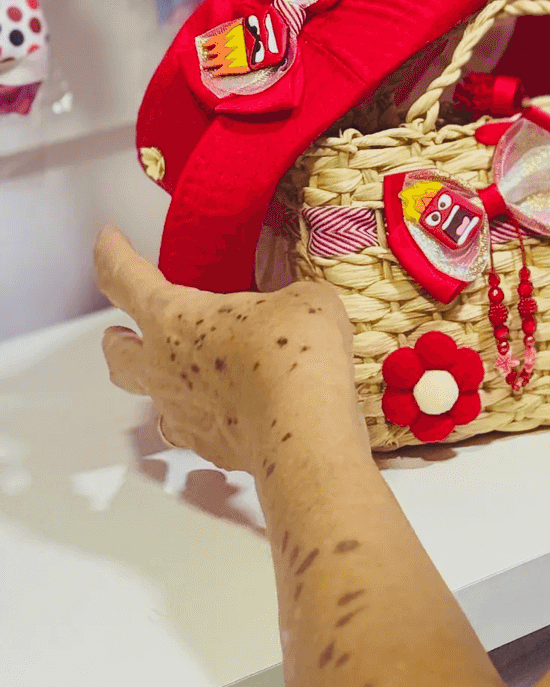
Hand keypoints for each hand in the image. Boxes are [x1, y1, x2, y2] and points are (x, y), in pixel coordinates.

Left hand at [96, 227, 360, 475]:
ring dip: (158, 383)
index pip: (124, 277)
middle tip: (122, 331)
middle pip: (118, 352)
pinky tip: (229, 410)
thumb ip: (287, 295)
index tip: (108, 239)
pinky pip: (194, 430)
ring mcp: (182, 413)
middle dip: (118, 339)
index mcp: (174, 317)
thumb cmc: (295, 356)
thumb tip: (294, 305)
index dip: (111, 253)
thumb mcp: (303, 297)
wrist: (305, 429)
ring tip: (179, 376)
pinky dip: (206, 417)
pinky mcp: (211, 447)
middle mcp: (164, 367)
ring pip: (151, 398)